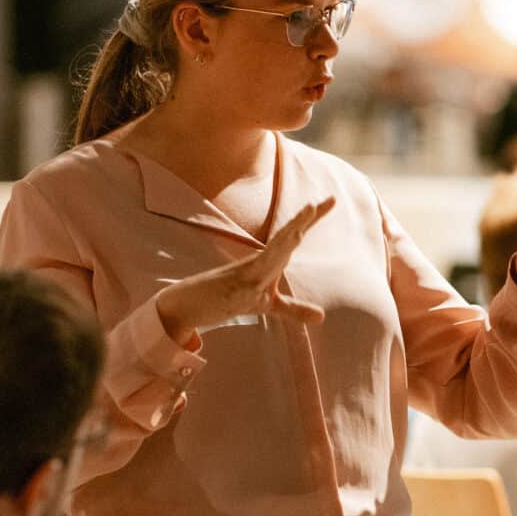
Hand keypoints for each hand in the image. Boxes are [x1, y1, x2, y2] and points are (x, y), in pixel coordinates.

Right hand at [156, 196, 335, 343]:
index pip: (292, 237)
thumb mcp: (268, 306)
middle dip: (306, 218)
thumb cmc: (225, 299)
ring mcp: (247, 272)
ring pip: (274, 250)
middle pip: (287, 236)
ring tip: (309, 211)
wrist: (186, 304)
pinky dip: (267, 265)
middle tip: (330, 199)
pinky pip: (254, 276)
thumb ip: (294, 310)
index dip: (310, 219)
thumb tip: (321, 316)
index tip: (330, 200)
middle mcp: (259, 261)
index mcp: (268, 262)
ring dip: (291, 232)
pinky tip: (278, 258)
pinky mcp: (236, 287)